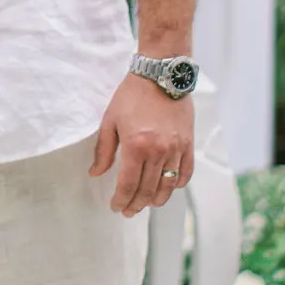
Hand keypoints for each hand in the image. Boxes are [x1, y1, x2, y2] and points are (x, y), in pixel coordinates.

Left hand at [91, 72, 193, 215]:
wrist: (160, 74)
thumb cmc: (132, 95)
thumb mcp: (110, 120)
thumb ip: (104, 150)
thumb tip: (96, 173)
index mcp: (136, 146)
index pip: (128, 185)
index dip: (121, 200)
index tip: (115, 206)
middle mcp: (158, 151)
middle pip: (148, 190)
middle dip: (136, 204)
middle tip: (128, 210)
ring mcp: (176, 149)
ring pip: (167, 186)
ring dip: (156, 200)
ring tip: (146, 204)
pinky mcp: (188, 144)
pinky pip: (185, 173)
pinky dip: (177, 185)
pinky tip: (168, 188)